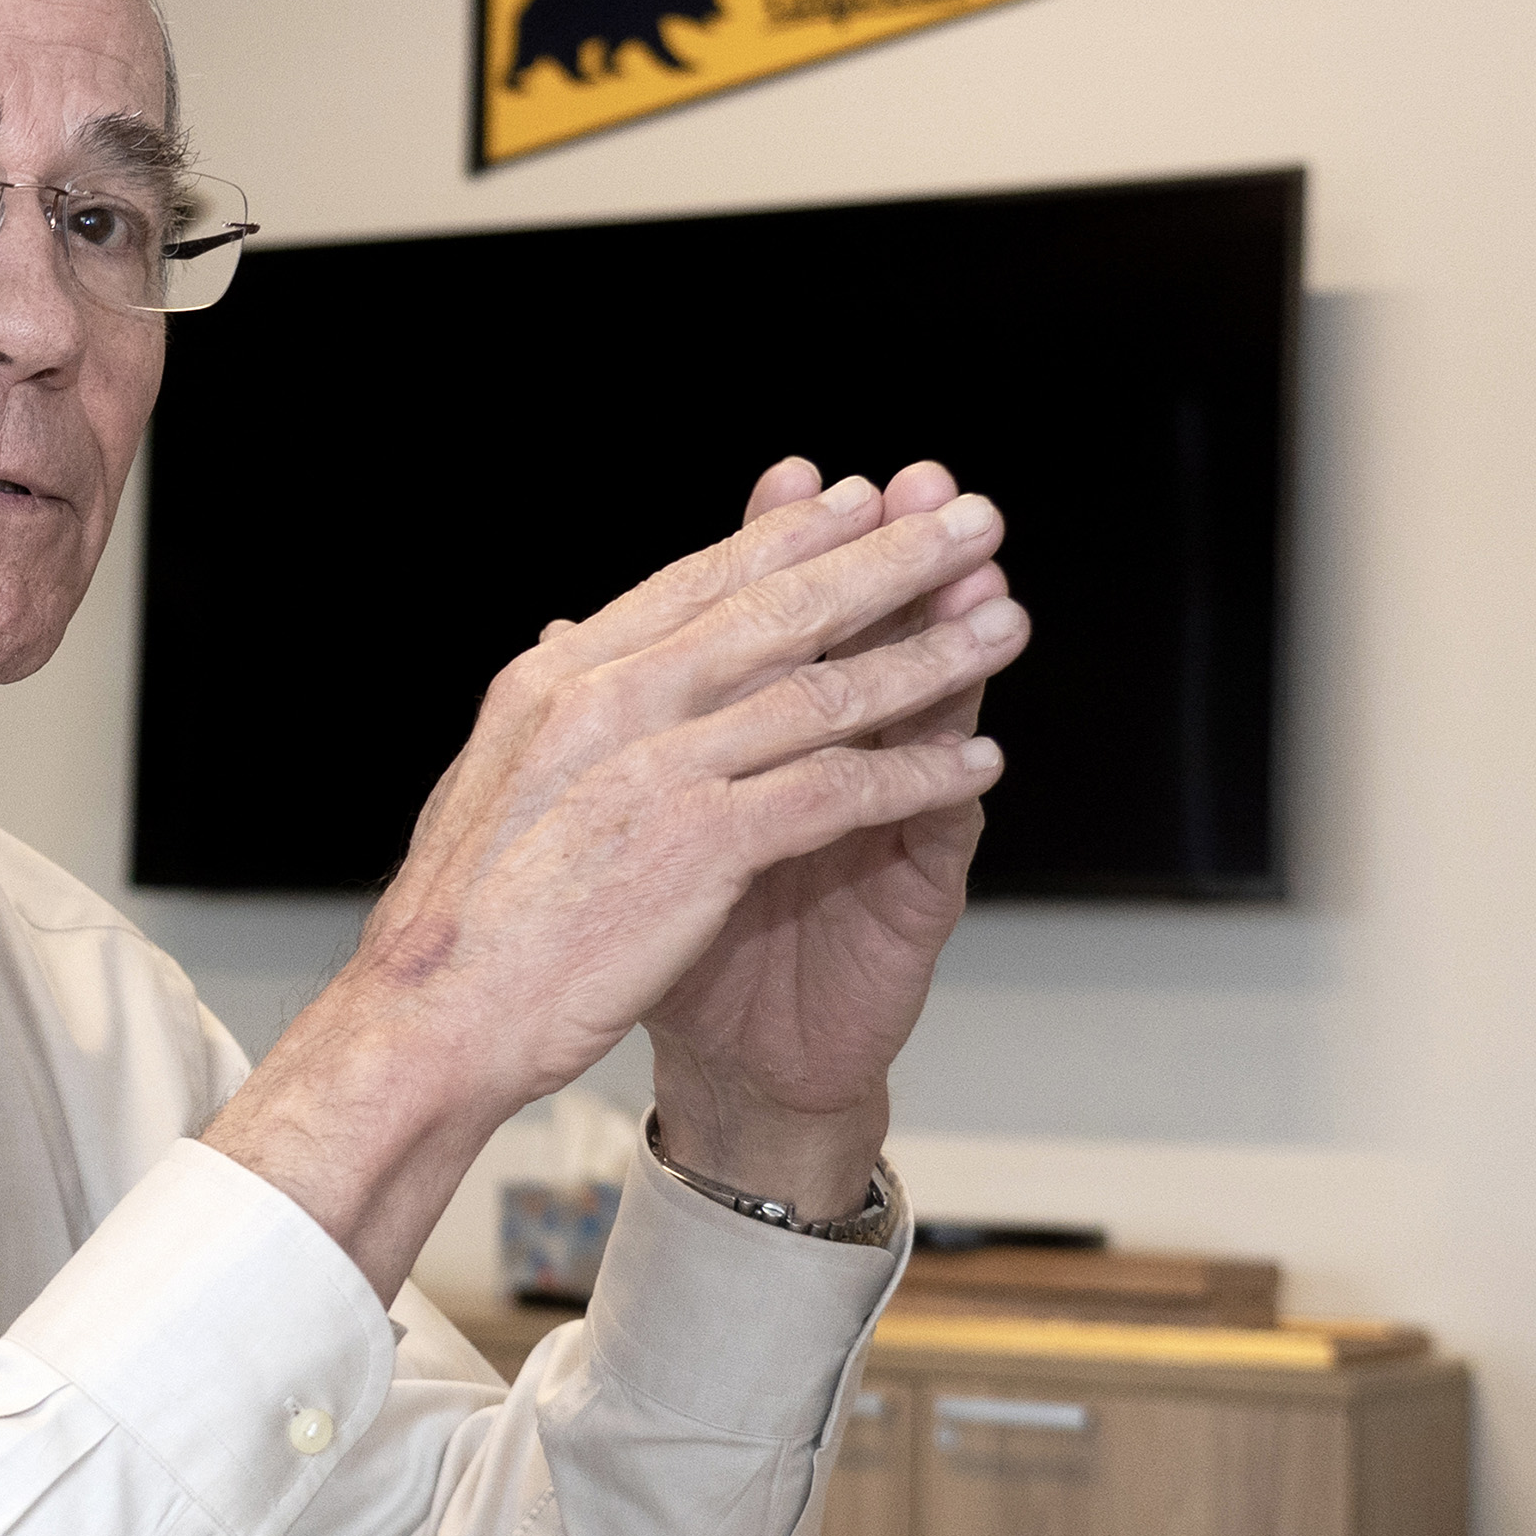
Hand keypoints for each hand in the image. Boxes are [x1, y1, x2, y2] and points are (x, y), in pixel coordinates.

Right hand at [202, 467, 1021, 1298]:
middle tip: (966, 517)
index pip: (692, 585)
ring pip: (823, 691)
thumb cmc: (457, 921)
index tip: (854, 501)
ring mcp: (655, 766)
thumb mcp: (490, 780)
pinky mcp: (700, 842)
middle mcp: (606, 701)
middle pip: (774, 611)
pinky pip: (837, 790)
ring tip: (1003, 625)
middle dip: (885, 560)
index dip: (785, 539)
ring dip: (928, 657)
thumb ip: (549, 708)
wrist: (428, 1019)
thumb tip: (562, 638)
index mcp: (556, 680)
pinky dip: (916, 774)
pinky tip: (974, 762)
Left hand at [644, 458, 1018, 1215]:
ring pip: (924, 712)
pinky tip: (975, 744)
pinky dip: (951, 784)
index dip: (786, 547)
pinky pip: (939, 828)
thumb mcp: (628, 823)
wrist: (725, 1061)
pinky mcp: (910, 889)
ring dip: (950, 645)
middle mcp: (824, 756)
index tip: (793, 474)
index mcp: (755, 730)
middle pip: (866, 638)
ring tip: (975, 578)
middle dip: (889, 561)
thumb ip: (613, 727)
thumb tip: (560, 631)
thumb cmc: (672, 935)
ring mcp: (878, 814)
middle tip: (918, 488)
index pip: (777, 615)